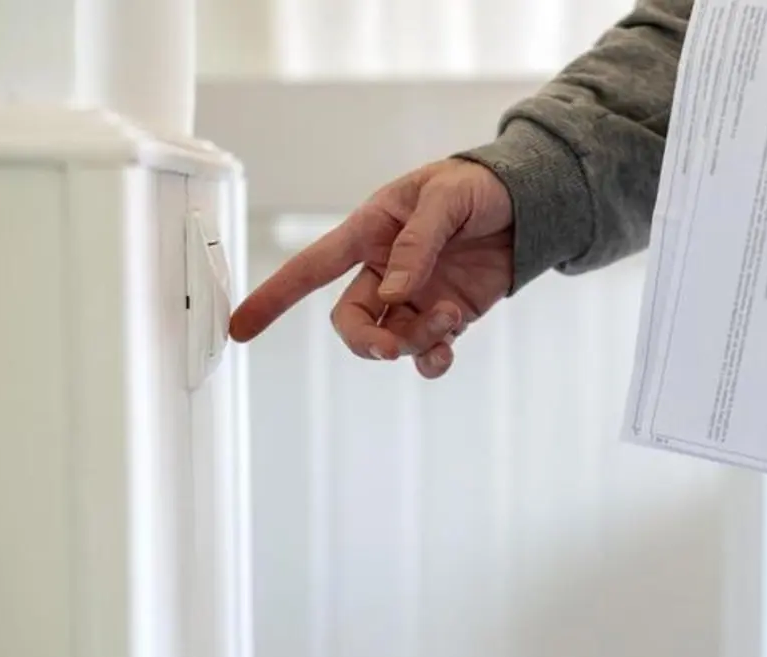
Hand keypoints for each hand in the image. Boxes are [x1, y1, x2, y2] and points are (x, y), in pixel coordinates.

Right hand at [229, 159, 513, 378]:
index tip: (240, 328)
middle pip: (351, 321)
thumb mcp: (445, 197)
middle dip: (368, 341)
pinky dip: (432, 360)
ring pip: (391, 340)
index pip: (311, 267)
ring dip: (415, 343)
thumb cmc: (476, 185)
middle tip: (394, 346)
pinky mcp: (445, 314)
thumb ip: (419, 242)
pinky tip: (448, 349)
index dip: (273, 296)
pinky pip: (425, 352)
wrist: (526, 204)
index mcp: (370, 232)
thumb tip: (395, 292)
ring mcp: (414, 297)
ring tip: (451, 318)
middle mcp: (384, 270)